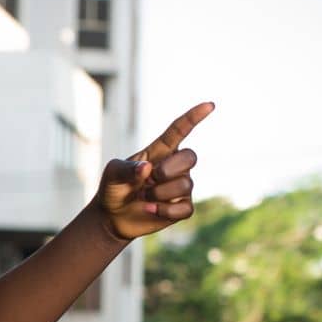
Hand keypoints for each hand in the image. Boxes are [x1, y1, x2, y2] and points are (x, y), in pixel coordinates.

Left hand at [96, 101, 213, 240]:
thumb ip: (126, 169)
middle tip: (149, 180)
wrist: (112, 216)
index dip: (194, 117)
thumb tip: (147, 169)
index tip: (209, 105)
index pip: (179, 130)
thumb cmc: (114, 188)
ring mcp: (181, 186)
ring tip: (144, 197)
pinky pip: (184, 208)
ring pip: (184, 185)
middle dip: (168, 169)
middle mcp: (175, 166)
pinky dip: (164, 210)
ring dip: (159, 193)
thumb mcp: (112, 174)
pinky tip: (150, 209)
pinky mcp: (182, 207)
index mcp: (160, 151)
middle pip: (190, 157)